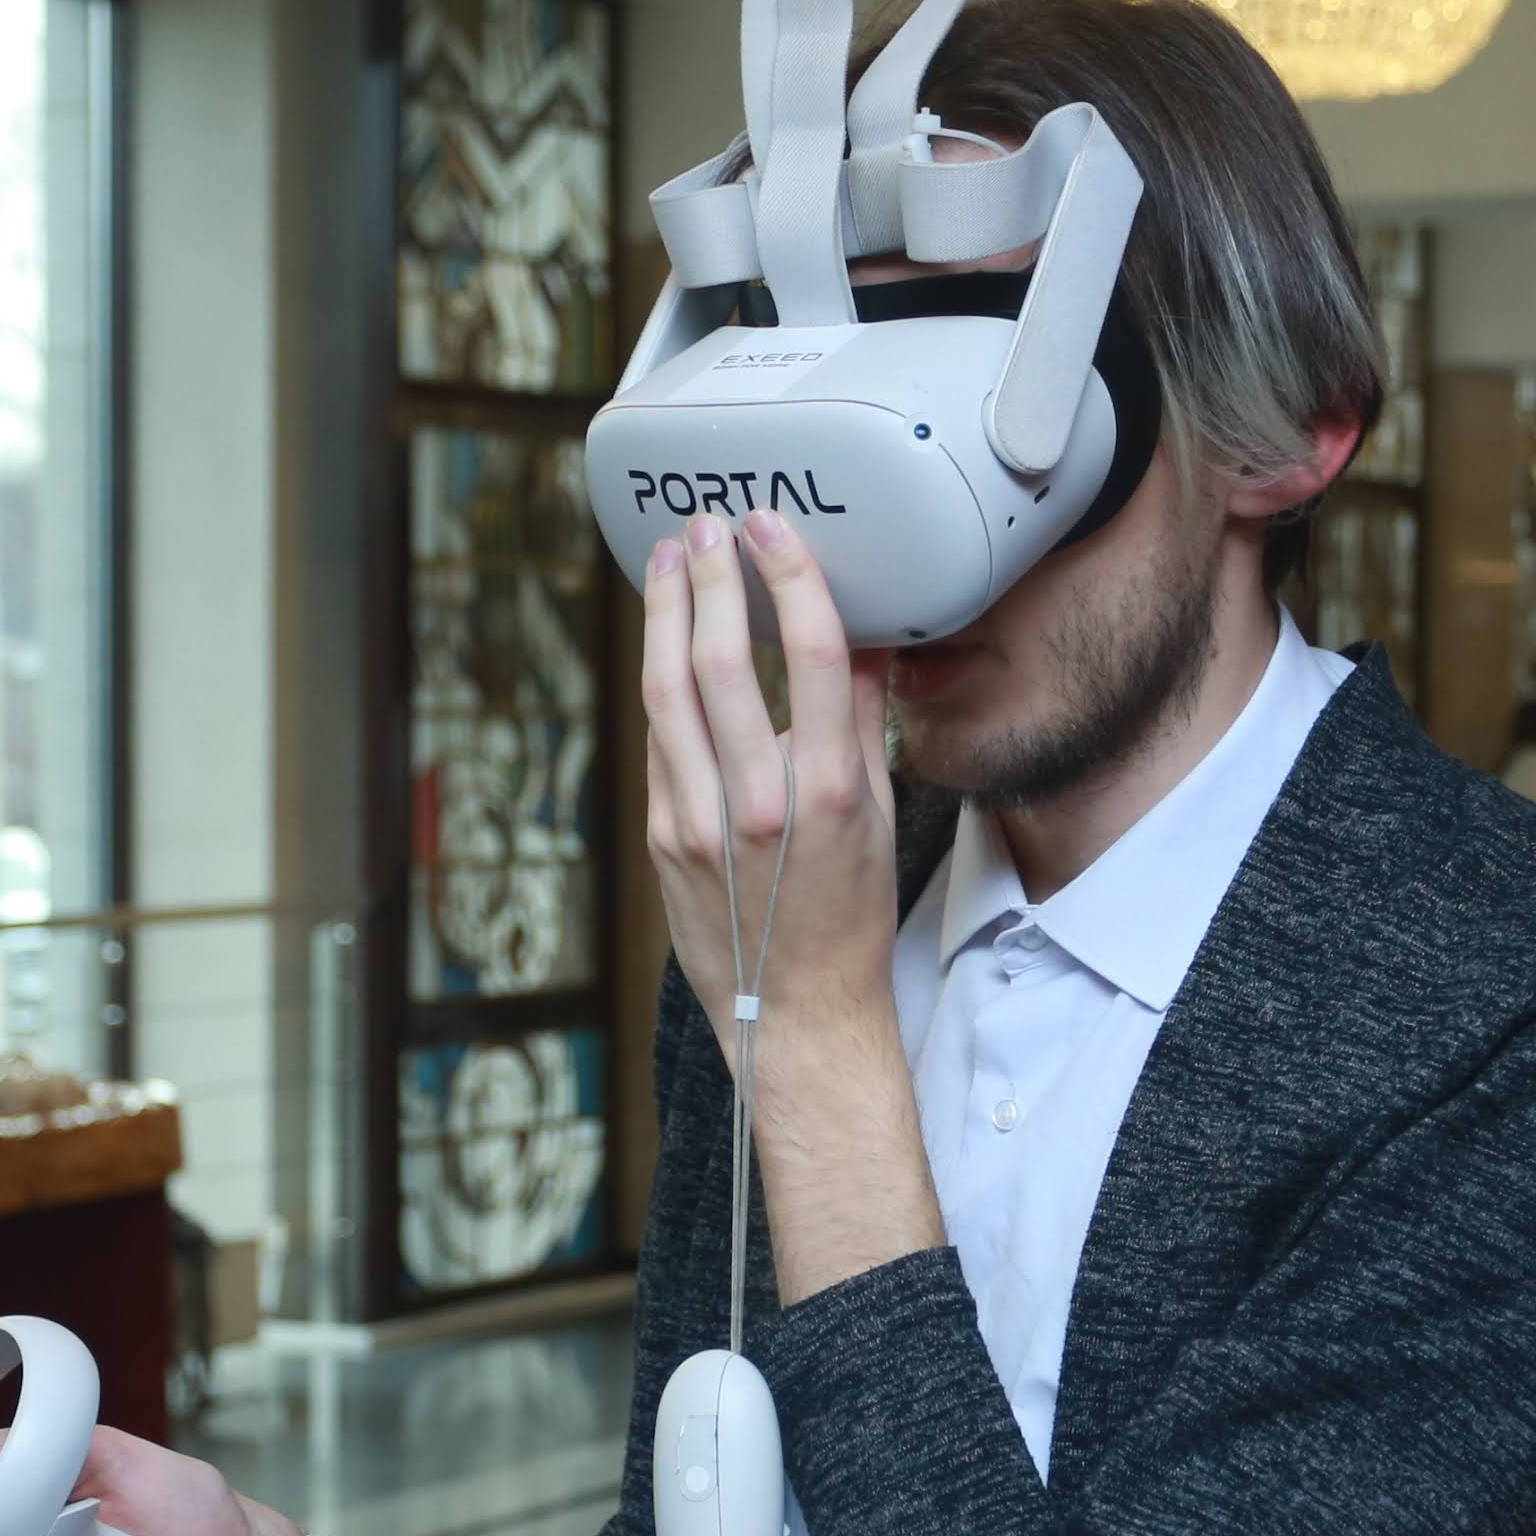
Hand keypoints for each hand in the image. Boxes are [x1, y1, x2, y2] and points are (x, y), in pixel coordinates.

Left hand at [643, 512, 901, 1081]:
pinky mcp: (661, 837)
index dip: (789, 576)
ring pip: (667, 692)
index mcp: (828, 789)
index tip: (772, 528)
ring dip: (665, 614)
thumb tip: (863, 640)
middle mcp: (759, 801)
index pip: (814, 654)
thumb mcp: (878, 815)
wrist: (795, 1009)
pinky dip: (661, 681)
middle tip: (707, 526)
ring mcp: (698, 821)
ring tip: (668, 561)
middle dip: (710, 579)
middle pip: (723, 660)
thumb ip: (864, 722)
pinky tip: (665, 643)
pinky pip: (658, 741)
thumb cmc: (848, 914)